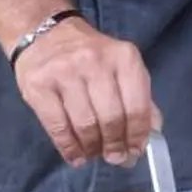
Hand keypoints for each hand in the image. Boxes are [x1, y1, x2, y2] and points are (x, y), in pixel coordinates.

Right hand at [13, 17, 160, 167]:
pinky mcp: (38, 85)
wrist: (43, 34)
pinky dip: (69, 148)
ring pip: (85, 125)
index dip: (137, 136)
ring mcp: (64, 72)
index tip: (134, 152)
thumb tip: (152, 133)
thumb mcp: (121, 67)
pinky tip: (76, 156)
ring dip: (92, 148)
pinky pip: (58, 127)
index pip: (137, 106)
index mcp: (124, 57)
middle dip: (115, 145)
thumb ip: (139, 98)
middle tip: (114, 157)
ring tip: (94, 154)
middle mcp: (95, 62)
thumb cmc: (89, 55)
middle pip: (111, 118)